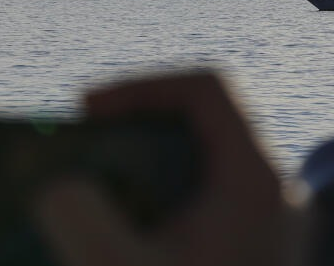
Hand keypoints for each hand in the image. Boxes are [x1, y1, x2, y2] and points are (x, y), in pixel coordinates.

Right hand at [38, 71, 298, 265]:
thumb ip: (78, 219)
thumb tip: (58, 187)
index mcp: (256, 179)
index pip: (206, 88)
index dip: (141, 85)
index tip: (82, 113)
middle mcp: (275, 191)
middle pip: (206, 120)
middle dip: (135, 124)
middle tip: (79, 145)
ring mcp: (273, 224)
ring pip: (206, 162)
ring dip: (144, 165)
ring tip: (91, 188)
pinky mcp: (260, 254)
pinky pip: (209, 200)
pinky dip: (161, 201)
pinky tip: (120, 233)